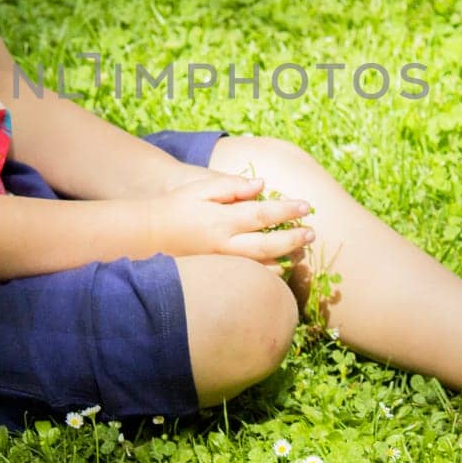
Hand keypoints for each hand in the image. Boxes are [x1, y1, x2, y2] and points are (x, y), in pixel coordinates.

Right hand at [151, 173, 313, 267]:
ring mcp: (221, 263)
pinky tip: (278, 267)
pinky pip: (247, 277)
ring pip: (260, 266)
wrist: (149, 234)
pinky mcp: (217, 273)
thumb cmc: (177, 206)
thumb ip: (231, 186)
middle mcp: (224, 244)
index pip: (262, 214)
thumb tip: (261, 186)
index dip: (287, 210)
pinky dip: (266, 274)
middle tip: (312, 233)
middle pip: (267, 245)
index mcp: (222, 220)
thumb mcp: (201, 189)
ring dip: (284, 259)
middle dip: (293, 239)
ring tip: (301, 251)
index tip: (306, 206)